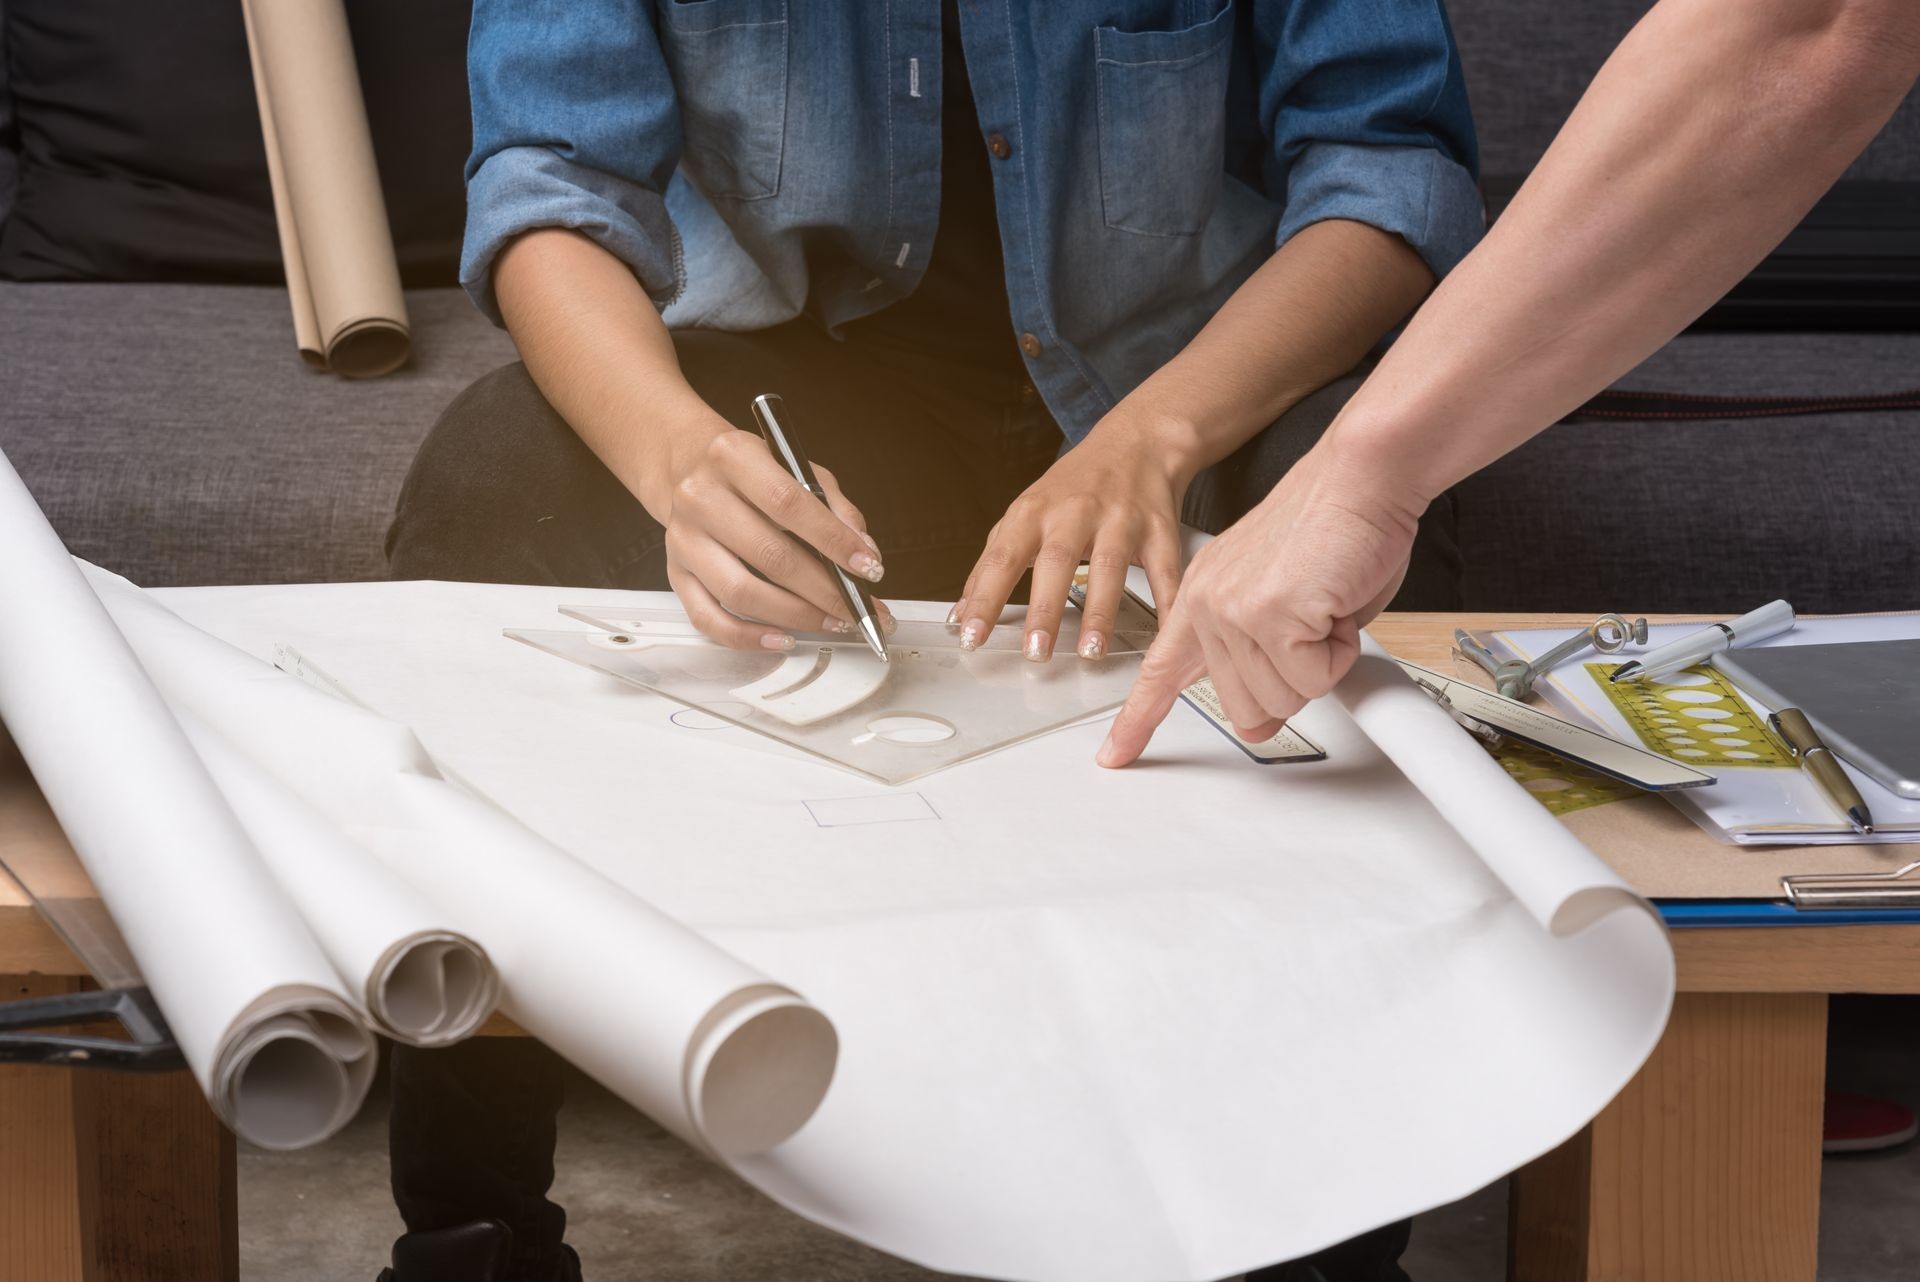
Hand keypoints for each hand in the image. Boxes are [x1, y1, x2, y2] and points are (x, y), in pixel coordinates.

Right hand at [640, 415, 892, 649]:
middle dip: (824, 590)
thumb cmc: (751, 472)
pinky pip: (708, 618)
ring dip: (795, 615)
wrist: (687, 467)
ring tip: (832, 622)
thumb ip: (835, 507)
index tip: (868, 568)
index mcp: (733, 456)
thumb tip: (865, 553)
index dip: (833, 540)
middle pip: (768, 554)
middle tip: (858, 609)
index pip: (788, 503)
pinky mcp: (675, 573)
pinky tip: (782, 640)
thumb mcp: (796, 468)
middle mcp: (700, 496)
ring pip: (741, 592)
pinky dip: (748, 638)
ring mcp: (683, 539)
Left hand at [952, 412, 1190, 662]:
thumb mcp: (1024, 515)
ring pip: (1108, 567)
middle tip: (1034, 652)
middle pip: (1056, 562)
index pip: (1001, 559)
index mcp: (1034, 512)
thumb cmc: (1075, 486)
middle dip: (1044, 610)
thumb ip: (991, 564)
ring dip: (1100, 612)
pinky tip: (1163, 635)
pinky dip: (1167, 605)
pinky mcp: (1158, 528)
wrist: (1137, 442)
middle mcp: (1074, 513)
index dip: (984, 599)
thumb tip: (960, 615)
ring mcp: (1119, 519)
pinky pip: (1164, 571)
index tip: (970, 636)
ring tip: (1090, 651)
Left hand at [1096, 439, 1424, 765]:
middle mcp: (1207, 604)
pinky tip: (1334, 606)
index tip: (1115, 754)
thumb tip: (1264, 715)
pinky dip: (1338, 654)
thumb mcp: (1280, 595)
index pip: (1159, 672)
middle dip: (1292, 684)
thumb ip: (1260, 653)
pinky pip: (1312, 679)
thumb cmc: (1335, 526)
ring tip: (1324, 607)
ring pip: (1281, 699)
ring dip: (1320, 665)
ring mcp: (1234, 610)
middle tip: (1313, 630)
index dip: (1137, 721)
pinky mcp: (1270, 615)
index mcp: (1202, 596)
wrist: (1362, 475)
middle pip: (1244, 707)